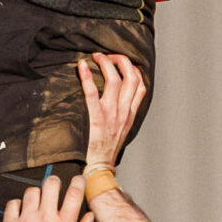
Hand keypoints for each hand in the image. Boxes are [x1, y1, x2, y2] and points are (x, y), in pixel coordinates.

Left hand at [0, 175, 95, 221]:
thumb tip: (90, 216)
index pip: (74, 194)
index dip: (78, 182)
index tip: (78, 179)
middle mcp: (45, 220)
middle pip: (51, 184)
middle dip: (55, 182)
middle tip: (55, 186)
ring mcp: (25, 221)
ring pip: (31, 192)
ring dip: (36, 195)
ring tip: (37, 204)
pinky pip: (13, 204)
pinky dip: (18, 206)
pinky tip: (21, 214)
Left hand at [78, 54, 146, 171]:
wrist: (100, 167)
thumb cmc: (107, 149)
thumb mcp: (123, 129)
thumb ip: (124, 113)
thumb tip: (120, 98)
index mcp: (130, 113)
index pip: (140, 85)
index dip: (133, 68)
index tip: (123, 62)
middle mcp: (124, 111)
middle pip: (130, 77)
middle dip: (121, 60)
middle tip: (109, 55)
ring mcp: (111, 114)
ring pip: (114, 81)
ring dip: (106, 64)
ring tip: (97, 57)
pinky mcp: (96, 118)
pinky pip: (92, 93)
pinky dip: (86, 77)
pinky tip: (82, 66)